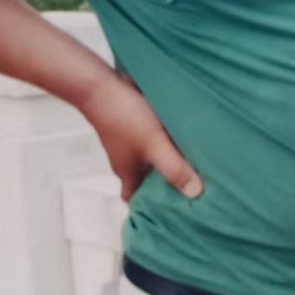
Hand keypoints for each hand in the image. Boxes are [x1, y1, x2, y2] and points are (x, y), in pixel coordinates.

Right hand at [78, 70, 203, 202]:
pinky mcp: (129, 124)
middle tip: (187, 183)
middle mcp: (125, 160)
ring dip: (164, 160)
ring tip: (188, 159)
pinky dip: (161, 141)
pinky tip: (177, 133)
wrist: (99, 85)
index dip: (147, 208)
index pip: (133, 200)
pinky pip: (147, 140)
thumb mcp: (154, 144)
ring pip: (146, 159)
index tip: (167, 209)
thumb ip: (174, 168)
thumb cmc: (124, 116)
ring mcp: (125, 142)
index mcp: (127, 173)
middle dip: (162, 183)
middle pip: (143, 180)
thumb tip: (195, 193)